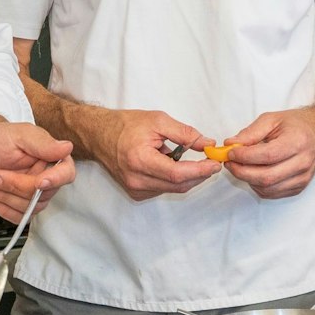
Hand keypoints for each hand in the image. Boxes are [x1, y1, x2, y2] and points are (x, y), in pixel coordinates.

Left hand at [0, 116, 75, 221]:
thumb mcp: (19, 134)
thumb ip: (43, 143)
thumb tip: (67, 147)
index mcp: (52, 158)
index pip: (66, 173)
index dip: (56, 180)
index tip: (40, 182)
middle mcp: (46, 178)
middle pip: (43, 194)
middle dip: (17, 186)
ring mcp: (34, 195)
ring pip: (30, 208)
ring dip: (6, 196)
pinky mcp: (20, 206)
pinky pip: (18, 217)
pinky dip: (2, 207)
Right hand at [81, 108, 221, 200]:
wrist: (99, 135)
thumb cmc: (126, 125)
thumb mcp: (158, 121)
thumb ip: (185, 134)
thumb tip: (207, 144)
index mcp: (139, 160)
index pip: (177, 173)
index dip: (199, 170)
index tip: (215, 163)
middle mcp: (136, 179)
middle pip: (178, 185)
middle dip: (199, 174)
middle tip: (211, 162)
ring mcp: (135, 189)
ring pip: (172, 188)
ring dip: (186, 176)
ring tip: (184, 157)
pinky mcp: (136, 193)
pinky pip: (163, 189)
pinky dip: (173, 179)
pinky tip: (169, 164)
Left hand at [222, 108, 314, 198]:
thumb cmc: (297, 125)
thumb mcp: (273, 119)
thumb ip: (250, 132)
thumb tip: (230, 144)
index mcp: (297, 142)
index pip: (267, 156)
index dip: (244, 156)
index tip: (230, 152)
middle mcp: (302, 163)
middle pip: (266, 177)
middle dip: (241, 171)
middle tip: (230, 162)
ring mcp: (302, 178)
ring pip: (268, 188)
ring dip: (248, 180)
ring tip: (240, 166)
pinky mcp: (299, 187)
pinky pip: (272, 194)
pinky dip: (258, 186)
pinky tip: (253, 173)